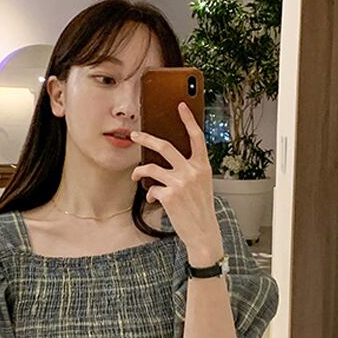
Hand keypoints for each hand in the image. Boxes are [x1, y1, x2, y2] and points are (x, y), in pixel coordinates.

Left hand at [129, 102, 220, 258]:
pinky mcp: (168, 196)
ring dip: (139, 171)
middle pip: (165, 146)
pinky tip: (155, 200)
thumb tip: (168, 159)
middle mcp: (192, 171)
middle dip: (146, 138)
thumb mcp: (202, 184)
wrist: (202, 232)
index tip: (180, 106)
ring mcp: (180, 183)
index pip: (196, 137)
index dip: (188, 120)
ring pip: (151, 167)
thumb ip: (190, 169)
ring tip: (135, 175)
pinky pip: (152, 188)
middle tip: (134, 135)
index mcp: (203, 166)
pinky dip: (151, 194)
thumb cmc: (200, 208)